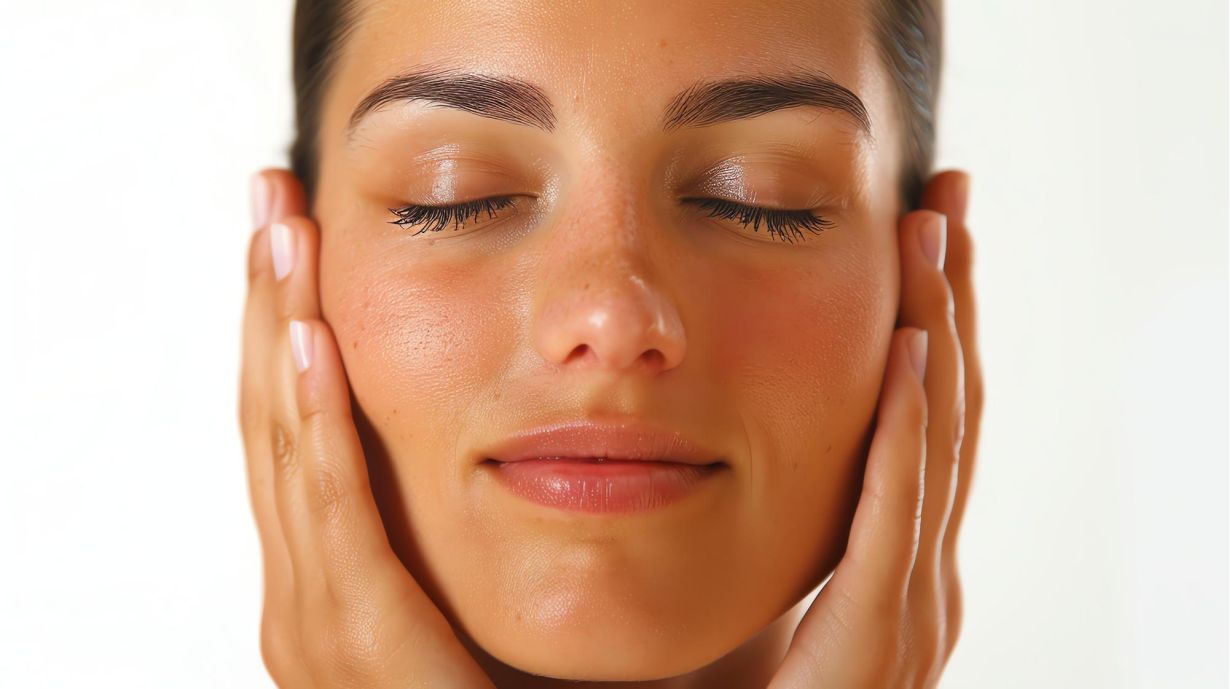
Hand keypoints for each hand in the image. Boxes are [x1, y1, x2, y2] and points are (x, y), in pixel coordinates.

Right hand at [237, 169, 495, 688]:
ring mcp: (323, 631)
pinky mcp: (365, 654)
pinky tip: (313, 344)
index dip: (285, 323)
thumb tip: (521, 407)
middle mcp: (310, 598)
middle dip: (269, 303)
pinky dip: (319, 433)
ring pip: (289, 454)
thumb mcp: (491, 575)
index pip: (295, 428)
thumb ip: (478, 505)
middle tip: (271, 194)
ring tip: (282, 233)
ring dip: (282, 336)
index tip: (294, 229)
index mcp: (333, 573)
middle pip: (273, 422)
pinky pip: (338, 525)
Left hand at [767, 171, 982, 687]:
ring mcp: (911, 606)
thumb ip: (773, 523)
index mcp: (896, 559)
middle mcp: (919, 574)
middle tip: (944, 196)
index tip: (919, 231)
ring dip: (938, 332)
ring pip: (935, 443)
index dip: (932, 320)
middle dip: (949, 298)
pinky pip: (899, 515)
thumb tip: (721, 436)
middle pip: (947, 409)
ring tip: (931, 236)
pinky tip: (911, 353)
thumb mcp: (767, 590)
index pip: (924, 417)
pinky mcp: (879, 637)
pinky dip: (911, 430)